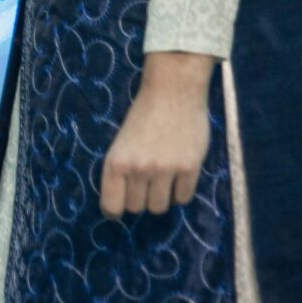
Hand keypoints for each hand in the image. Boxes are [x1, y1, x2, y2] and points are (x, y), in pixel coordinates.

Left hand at [99, 51, 215, 218]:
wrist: (173, 92)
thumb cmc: (143, 114)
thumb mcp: (121, 142)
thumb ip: (121, 169)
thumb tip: (122, 200)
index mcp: (116, 162)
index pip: (111, 205)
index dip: (114, 210)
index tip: (119, 208)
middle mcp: (139, 169)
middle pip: (137, 208)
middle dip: (139, 200)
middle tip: (144, 185)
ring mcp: (166, 170)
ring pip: (159, 207)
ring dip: (160, 198)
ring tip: (162, 181)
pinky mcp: (190, 168)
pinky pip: (183, 198)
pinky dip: (180, 193)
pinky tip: (178, 178)